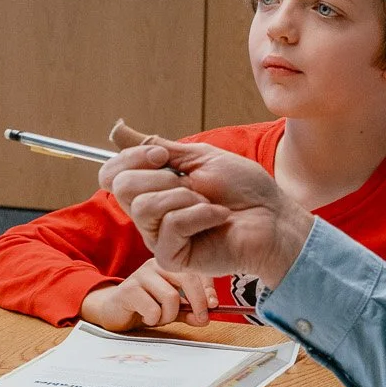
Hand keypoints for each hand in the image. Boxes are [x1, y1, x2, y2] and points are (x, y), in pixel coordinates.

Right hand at [81, 259, 217, 329]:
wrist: (112, 311)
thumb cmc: (143, 307)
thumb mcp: (171, 309)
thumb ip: (189, 312)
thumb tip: (205, 317)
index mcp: (168, 264)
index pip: (195, 270)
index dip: (208, 289)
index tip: (213, 305)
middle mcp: (155, 265)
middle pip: (187, 279)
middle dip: (198, 303)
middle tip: (199, 319)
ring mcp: (140, 276)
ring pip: (171, 297)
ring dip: (169, 315)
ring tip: (159, 318)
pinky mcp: (128, 290)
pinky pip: (153, 309)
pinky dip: (153, 319)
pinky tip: (145, 318)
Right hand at [100, 138, 313, 288]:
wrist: (273, 217)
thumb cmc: (244, 189)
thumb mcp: (198, 157)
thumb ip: (156, 147)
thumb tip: (116, 129)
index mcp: (152, 189)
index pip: (111, 173)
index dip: (131, 158)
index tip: (164, 156)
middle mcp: (150, 214)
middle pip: (122, 187)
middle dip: (162, 177)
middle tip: (193, 184)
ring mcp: (159, 237)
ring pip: (144, 206)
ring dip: (186, 197)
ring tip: (209, 203)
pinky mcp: (172, 257)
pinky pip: (170, 225)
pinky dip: (201, 214)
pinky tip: (219, 217)